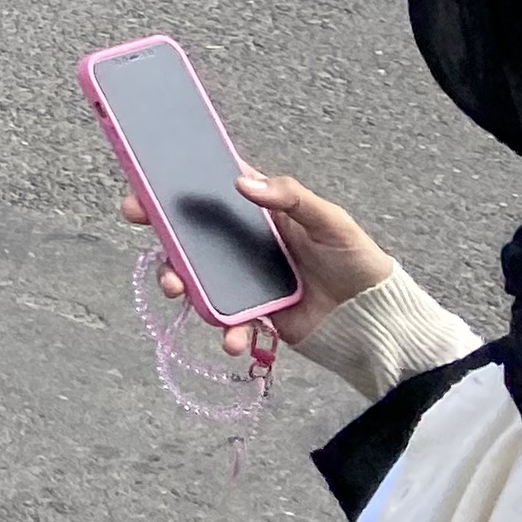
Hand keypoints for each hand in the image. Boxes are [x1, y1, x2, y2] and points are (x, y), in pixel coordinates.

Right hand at [123, 169, 394, 353]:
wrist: (379, 324)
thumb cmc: (359, 262)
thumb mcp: (331, 222)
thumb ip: (289, 197)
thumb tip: (240, 183)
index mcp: (260, 213)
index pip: (208, 192)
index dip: (171, 189)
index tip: (142, 193)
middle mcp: (245, 244)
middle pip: (190, 236)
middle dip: (162, 238)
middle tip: (147, 238)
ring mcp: (247, 280)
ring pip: (198, 278)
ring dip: (181, 284)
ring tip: (181, 293)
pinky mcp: (256, 314)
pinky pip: (228, 320)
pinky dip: (225, 330)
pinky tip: (234, 339)